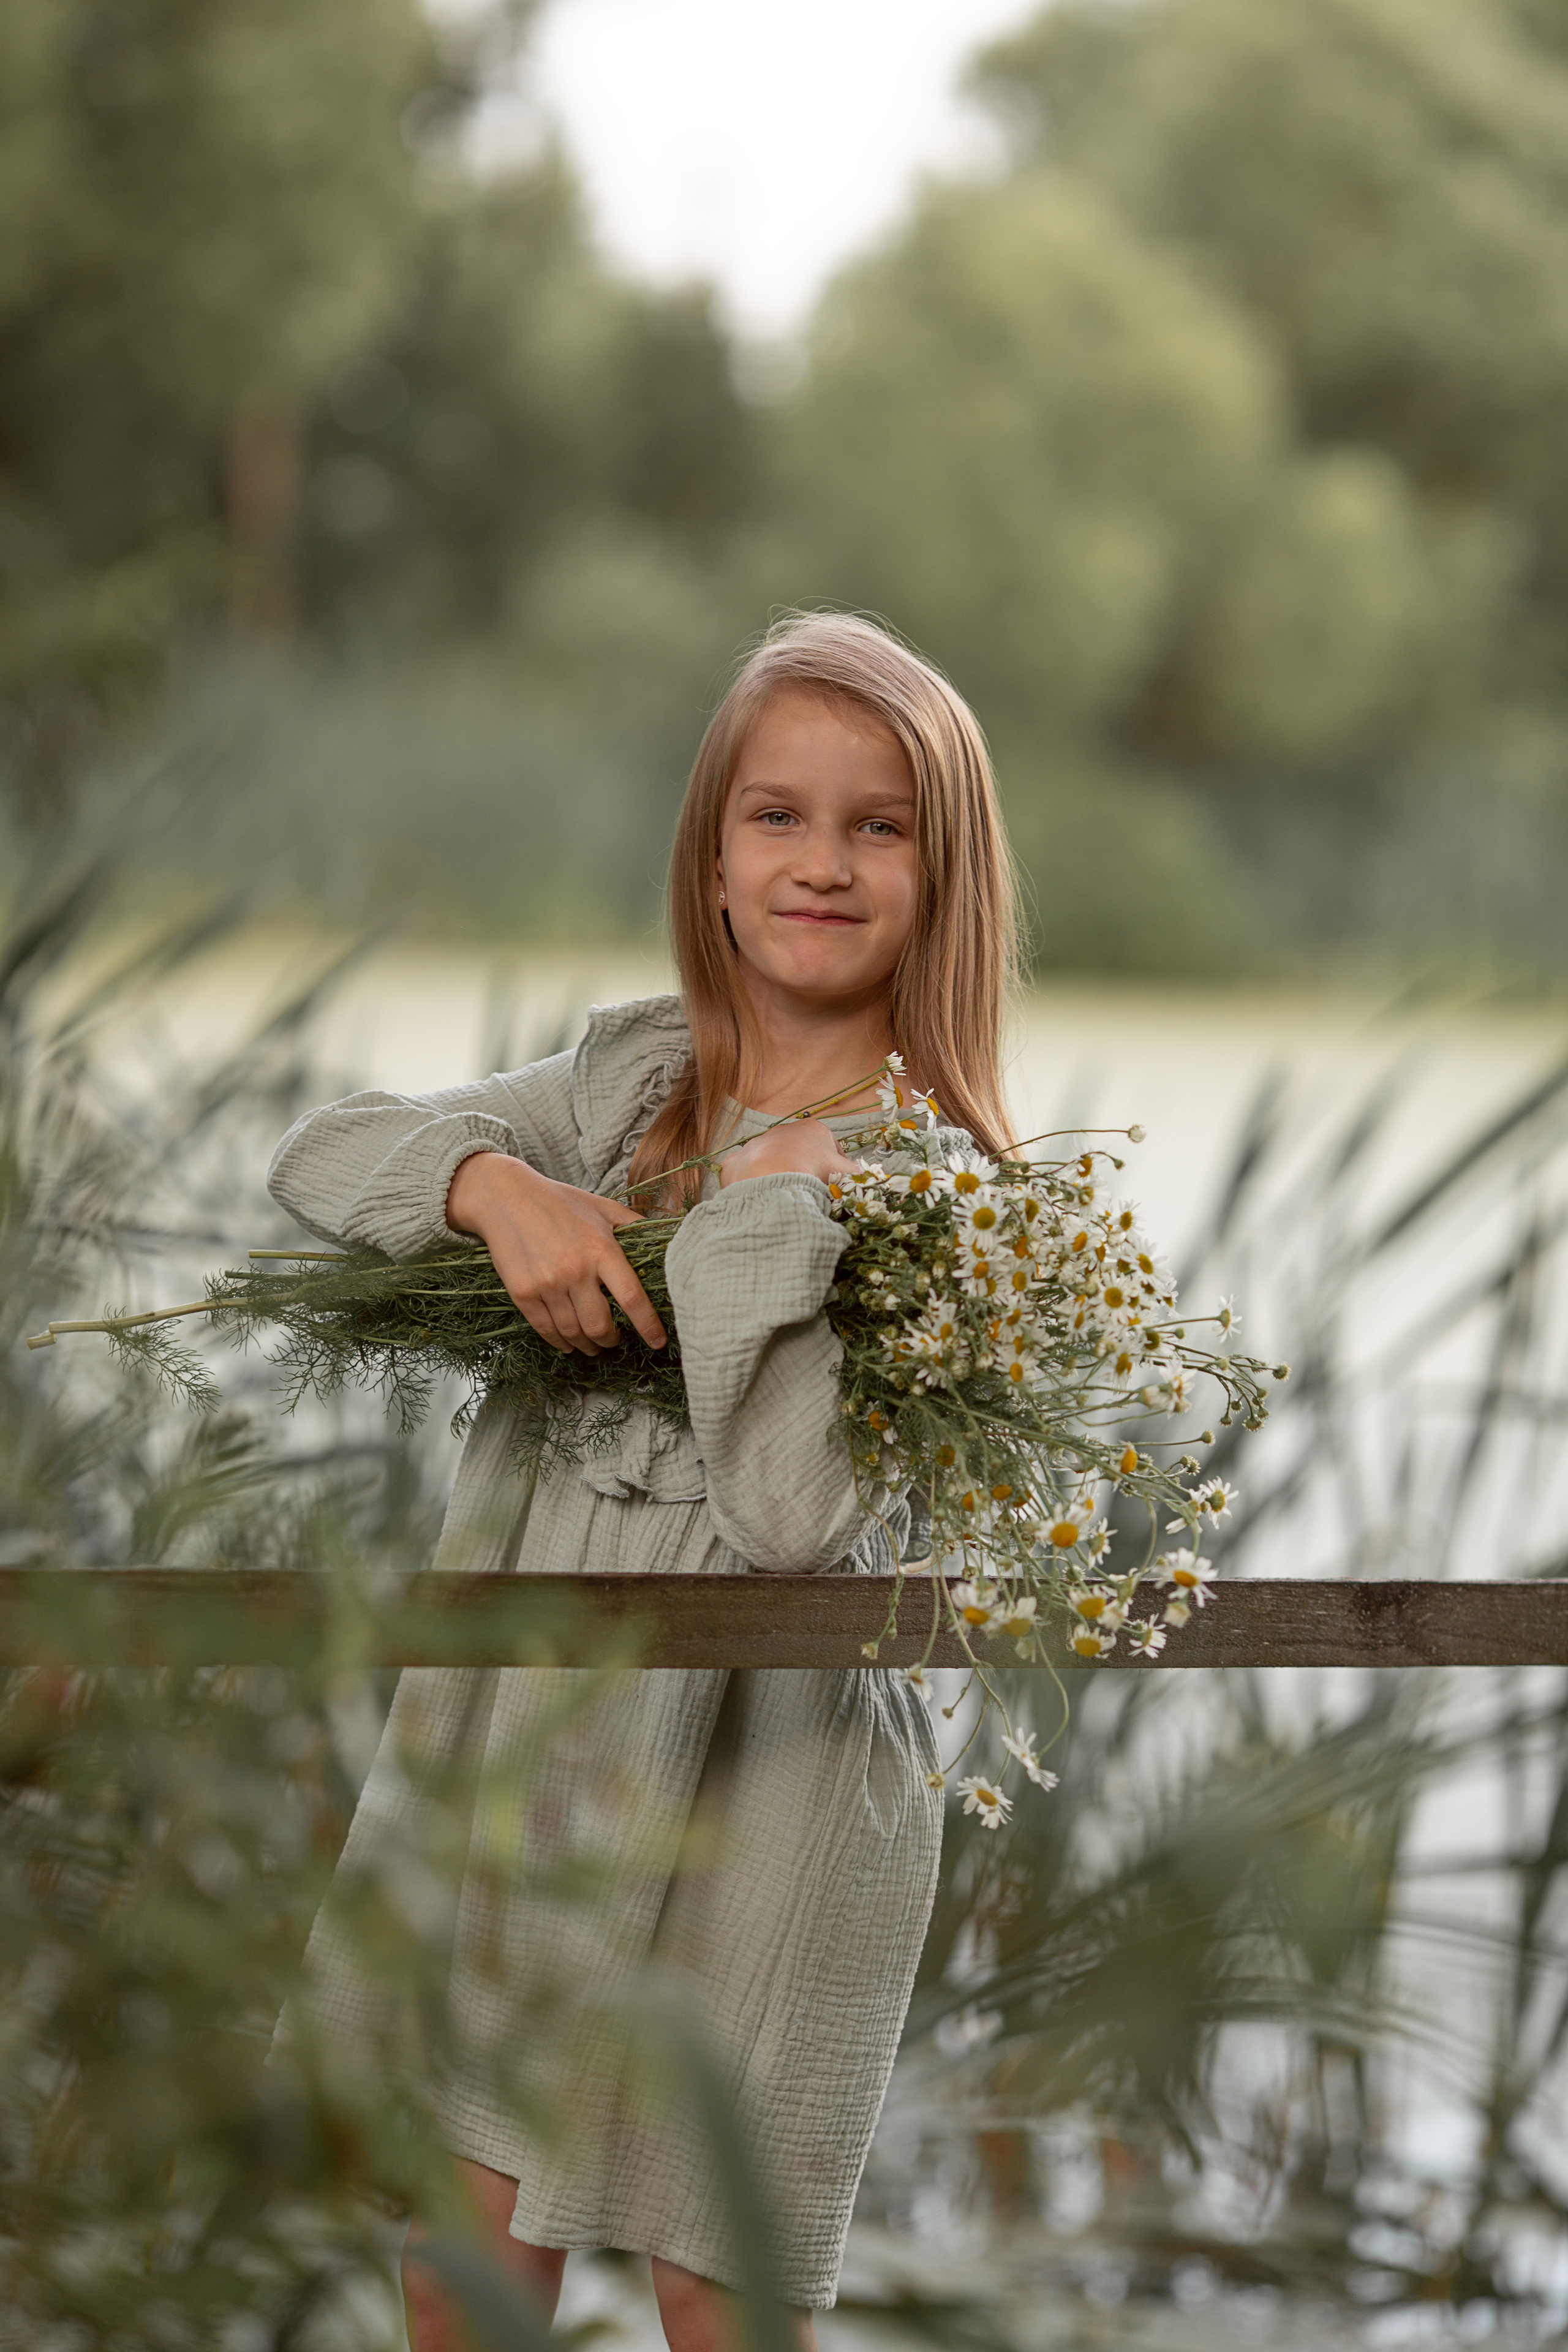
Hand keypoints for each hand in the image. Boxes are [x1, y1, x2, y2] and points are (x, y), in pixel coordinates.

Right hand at [446, 1151, 665, 1357]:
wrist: (505, 1197)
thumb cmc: (559, 1201)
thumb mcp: (602, 1207)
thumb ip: (635, 1225)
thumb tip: (670, 1238)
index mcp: (601, 1249)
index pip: (632, 1299)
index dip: (648, 1326)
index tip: (657, 1342)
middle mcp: (575, 1270)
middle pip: (601, 1325)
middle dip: (612, 1340)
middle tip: (616, 1340)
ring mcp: (547, 1283)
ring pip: (574, 1333)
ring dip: (588, 1346)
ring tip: (593, 1345)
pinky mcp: (522, 1292)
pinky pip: (546, 1330)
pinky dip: (560, 1343)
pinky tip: (568, 1344)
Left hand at [718, 1117, 857, 1189]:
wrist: (771, 1182)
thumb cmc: (815, 1173)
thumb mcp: (848, 1175)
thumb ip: (861, 1178)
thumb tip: (874, 1184)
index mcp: (812, 1128)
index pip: (830, 1147)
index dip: (836, 1168)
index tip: (836, 1186)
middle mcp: (781, 1131)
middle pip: (799, 1155)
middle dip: (805, 1173)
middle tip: (811, 1196)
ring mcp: (755, 1145)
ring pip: (770, 1164)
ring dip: (778, 1179)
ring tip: (785, 1200)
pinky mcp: (735, 1163)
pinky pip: (745, 1175)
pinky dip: (751, 1187)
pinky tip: (760, 1201)